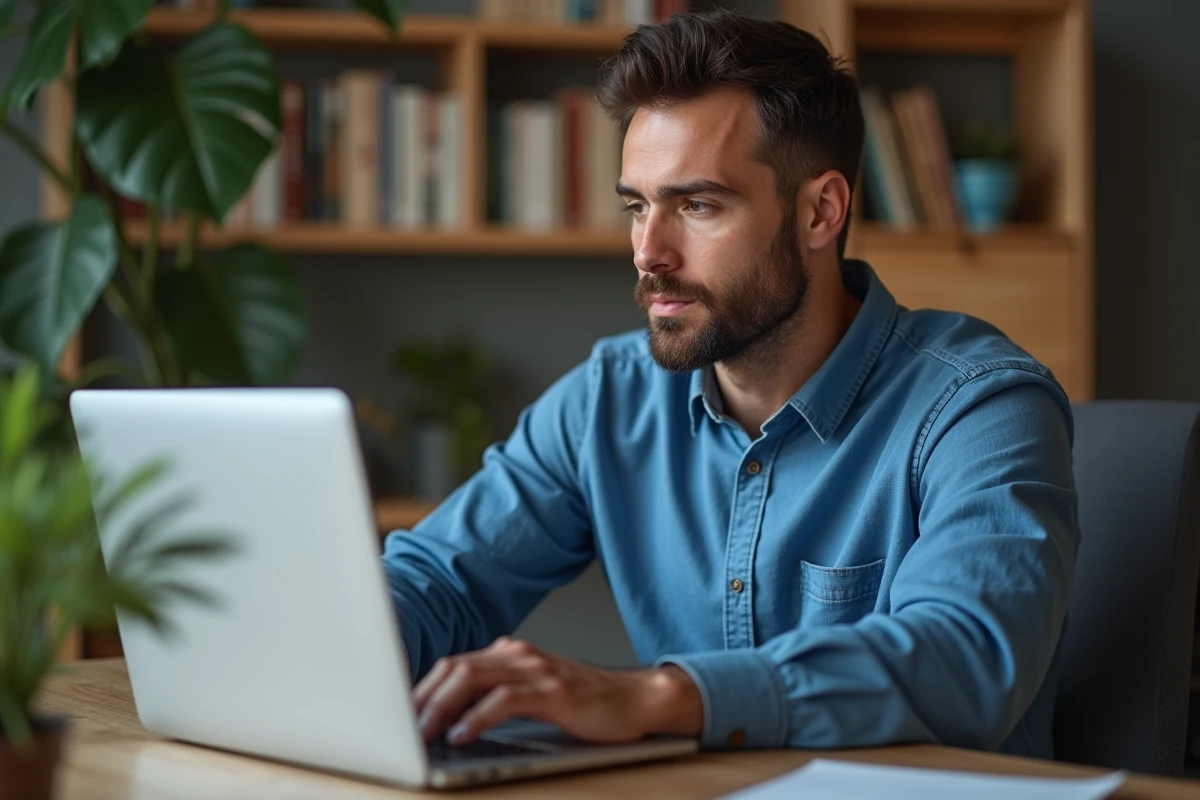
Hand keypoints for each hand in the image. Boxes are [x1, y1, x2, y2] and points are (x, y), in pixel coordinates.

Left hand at [413, 636, 702, 744]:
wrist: (636, 698)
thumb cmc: (584, 702)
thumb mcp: (533, 694)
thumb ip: (495, 696)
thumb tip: (448, 720)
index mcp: (509, 653)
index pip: (453, 664)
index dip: (421, 688)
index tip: (399, 714)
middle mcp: (518, 654)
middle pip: (455, 668)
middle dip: (422, 697)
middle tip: (401, 726)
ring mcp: (536, 670)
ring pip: (472, 678)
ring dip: (441, 706)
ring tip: (424, 731)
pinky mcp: (552, 691)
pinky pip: (504, 700)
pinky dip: (477, 716)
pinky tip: (462, 734)